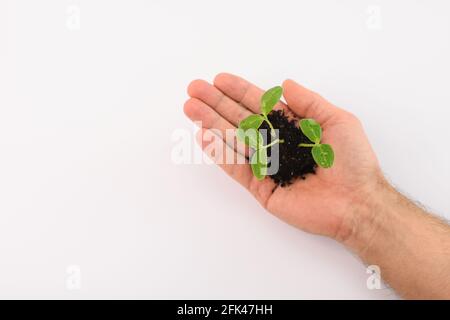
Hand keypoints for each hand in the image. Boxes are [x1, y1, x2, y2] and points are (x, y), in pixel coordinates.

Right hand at [184, 73, 382, 240]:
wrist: (356, 202)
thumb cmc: (352, 160)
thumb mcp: (337, 121)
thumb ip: (309, 102)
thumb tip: (284, 83)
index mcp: (292, 126)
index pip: (260, 105)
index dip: (239, 91)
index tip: (218, 80)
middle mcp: (275, 143)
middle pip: (240, 119)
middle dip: (217, 104)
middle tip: (193, 90)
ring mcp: (266, 165)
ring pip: (233, 141)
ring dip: (211, 123)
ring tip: (191, 108)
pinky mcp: (261, 187)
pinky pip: (237, 167)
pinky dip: (220, 153)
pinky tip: (204, 136)